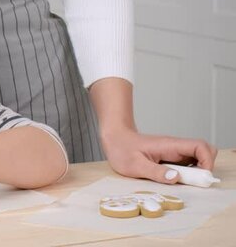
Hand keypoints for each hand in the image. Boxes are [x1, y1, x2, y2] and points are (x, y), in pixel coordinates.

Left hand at [101, 127, 217, 183]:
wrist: (114, 138)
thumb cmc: (121, 149)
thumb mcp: (135, 165)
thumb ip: (155, 171)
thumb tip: (176, 177)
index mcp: (169, 145)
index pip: (200, 146)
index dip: (207, 161)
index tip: (200, 176)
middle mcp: (175, 147)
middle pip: (204, 151)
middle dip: (205, 167)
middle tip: (192, 181)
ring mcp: (174, 152)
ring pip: (197, 159)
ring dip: (195, 172)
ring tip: (181, 181)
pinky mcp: (170, 157)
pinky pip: (187, 164)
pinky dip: (187, 173)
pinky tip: (173, 179)